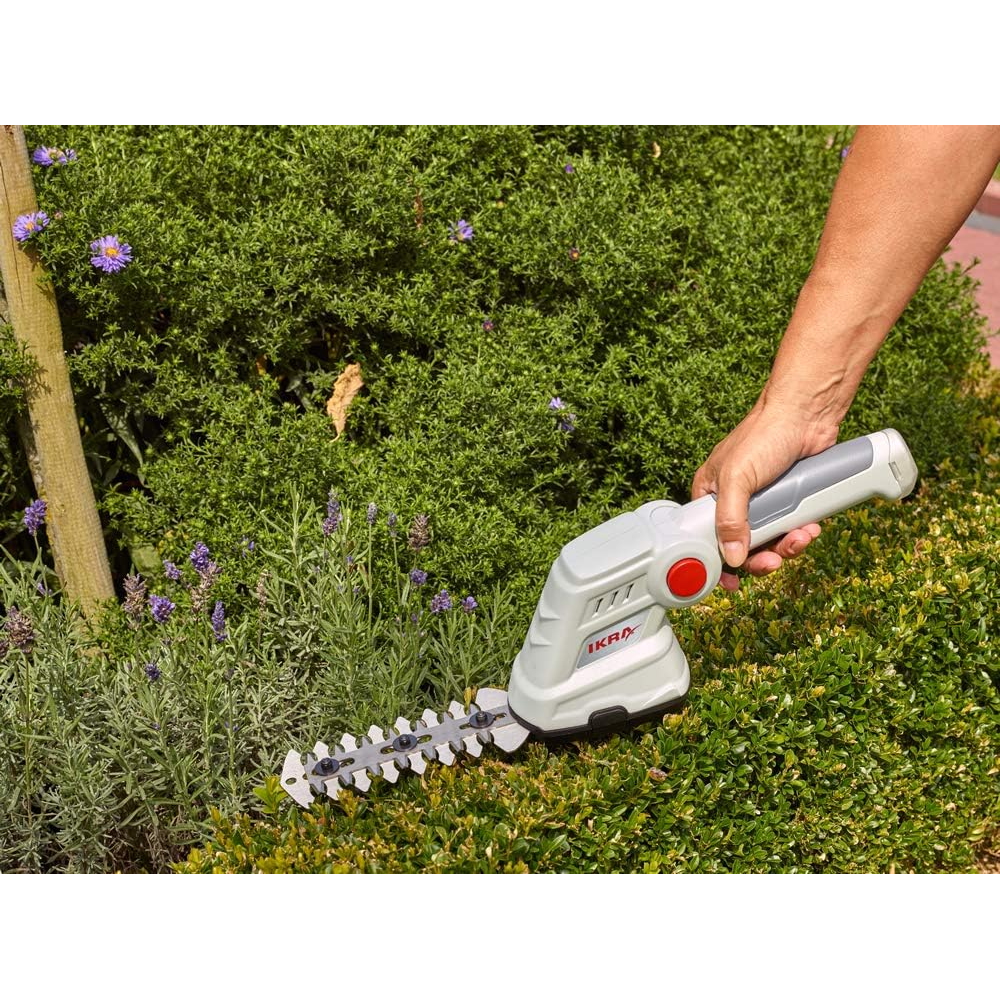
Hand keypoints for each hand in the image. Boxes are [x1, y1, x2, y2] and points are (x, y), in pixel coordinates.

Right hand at [691, 406, 837, 589]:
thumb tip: (732, 557)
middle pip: (741, 547)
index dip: (719, 562)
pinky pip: (791, 530)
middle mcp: (734, 502)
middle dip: (760, 557)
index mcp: (710, 494)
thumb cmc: (765, 434)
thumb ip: (730, 519)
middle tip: (772, 561)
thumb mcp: (738, 478)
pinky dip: (801, 534)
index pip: (706, 538)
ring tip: (800, 537)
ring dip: (786, 546)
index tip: (731, 582)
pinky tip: (810, 527)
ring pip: (769, 542)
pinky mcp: (789, 501)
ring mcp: (763, 503)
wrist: (808, 415)